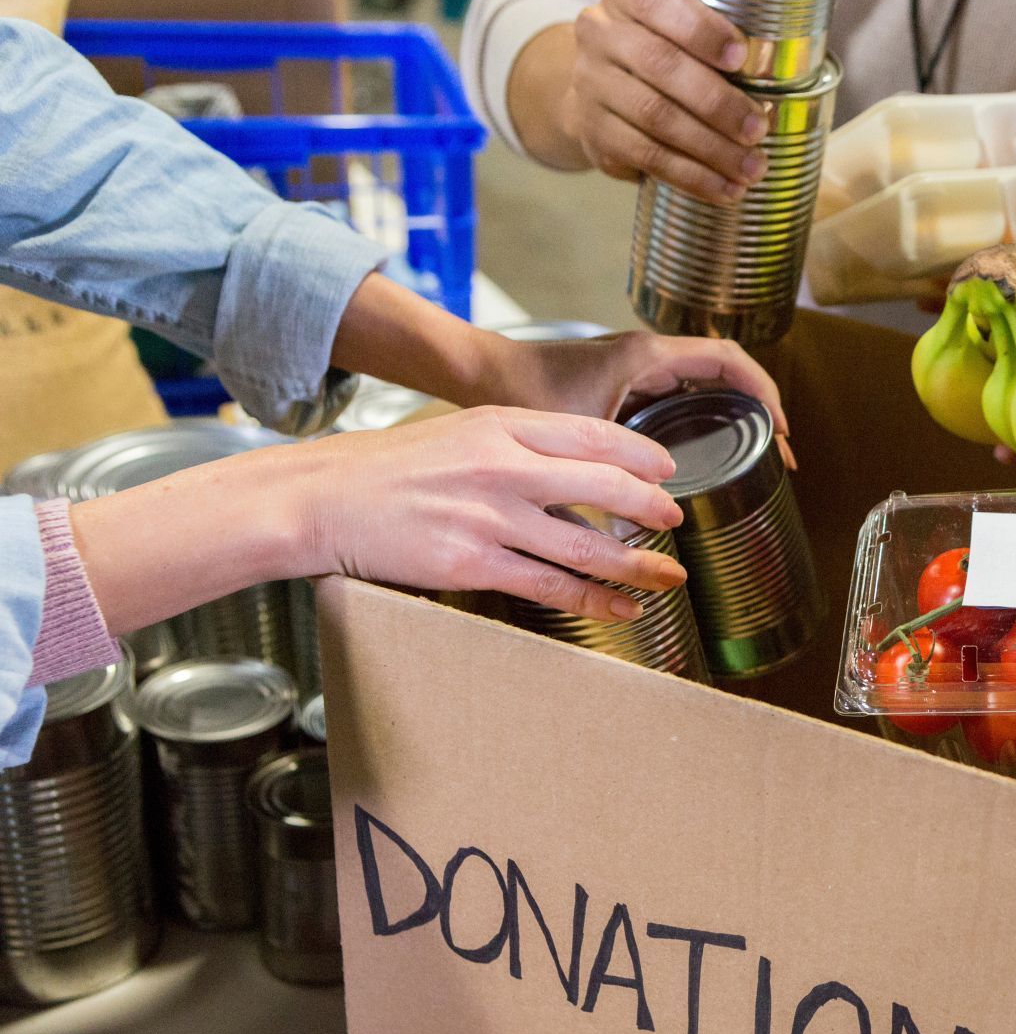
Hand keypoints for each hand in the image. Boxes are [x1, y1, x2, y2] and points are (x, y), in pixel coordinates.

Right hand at [72, 409, 690, 633]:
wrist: (321, 498)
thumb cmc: (387, 468)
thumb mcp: (456, 432)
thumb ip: (513, 442)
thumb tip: (571, 465)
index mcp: (499, 424)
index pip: (590, 435)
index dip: (639, 456)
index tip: (666, 472)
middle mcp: (502, 466)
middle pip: (602, 485)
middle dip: (650, 506)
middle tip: (677, 520)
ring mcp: (490, 517)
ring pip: (585, 545)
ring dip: (636, 564)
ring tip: (669, 575)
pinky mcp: (473, 564)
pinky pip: (550, 586)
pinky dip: (594, 600)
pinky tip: (621, 609)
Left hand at [328, 276, 787, 440]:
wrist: (479, 372)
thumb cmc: (519, 392)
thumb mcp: (571, 435)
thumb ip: (607, 470)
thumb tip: (648, 512)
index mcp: (646, 356)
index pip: (728, 361)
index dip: (765, 393)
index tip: (783, 430)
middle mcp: (648, 355)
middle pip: (727, 373)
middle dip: (762, 409)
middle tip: (781, 454)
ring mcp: (639, 368)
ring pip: (706, 384)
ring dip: (737, 413)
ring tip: (757, 456)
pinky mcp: (626, 383)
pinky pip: (683, 394)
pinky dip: (708, 417)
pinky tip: (711, 453)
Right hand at [561, 0, 768, 200]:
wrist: (601, 93)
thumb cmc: (661, 54)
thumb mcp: (678, 30)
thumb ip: (713, 38)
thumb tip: (775, 66)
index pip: (656, 2)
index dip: (699, 30)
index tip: (741, 56)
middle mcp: (600, 34)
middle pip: (659, 64)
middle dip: (717, 101)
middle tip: (757, 128)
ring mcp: (592, 83)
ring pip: (655, 116)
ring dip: (710, 148)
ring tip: (750, 168)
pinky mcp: (594, 130)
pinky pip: (647, 155)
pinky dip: (691, 176)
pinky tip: (724, 188)